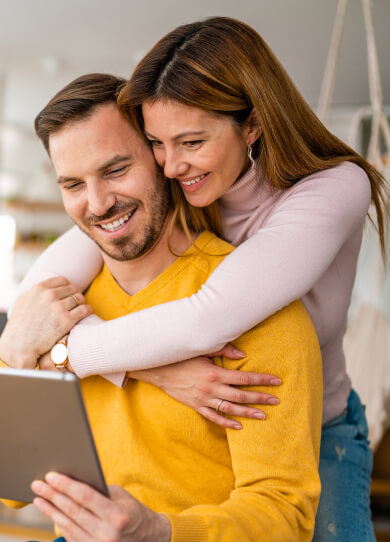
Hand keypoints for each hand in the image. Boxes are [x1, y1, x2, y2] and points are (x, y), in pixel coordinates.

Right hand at [0, 277, 91, 368]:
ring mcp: (59, 307)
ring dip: (82, 302)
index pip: (62, 280)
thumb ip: (35, 292)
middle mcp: (49, 295)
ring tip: (81, 307)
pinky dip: (88, 310)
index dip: (68, 286)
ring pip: (79, 298)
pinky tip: (88, 311)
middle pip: (72, 289)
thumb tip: (46, 287)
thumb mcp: (23, 302)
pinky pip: (84, 310)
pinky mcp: (66, 320)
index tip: (69, 292)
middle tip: (76, 302)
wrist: (20, 345)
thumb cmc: (20, 325)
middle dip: (75, 295)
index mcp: (39, 289)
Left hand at [31, 472, 170, 541]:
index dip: (66, 486)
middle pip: (72, 511)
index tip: (51, 476)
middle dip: (53, 495)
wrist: (148, 539)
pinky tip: (51, 512)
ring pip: (68, 525)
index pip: (85, 497)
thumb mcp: (122, 497)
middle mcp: (106, 534)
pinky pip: (71, 536)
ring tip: (39, 498)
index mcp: (116, 516)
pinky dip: (60, 523)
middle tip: (38, 484)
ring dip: (51, 510)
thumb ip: (100, 491)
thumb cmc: (134, 513)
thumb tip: (74, 481)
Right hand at [129, 344, 280, 429]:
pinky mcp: (196, 406)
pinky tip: (239, 426)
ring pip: (230, 408)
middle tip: (276, 400)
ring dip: (248, 412)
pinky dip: (227, 422)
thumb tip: (243, 355)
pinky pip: (214, 417)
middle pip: (241, 395)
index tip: (276, 381)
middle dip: (260, 397)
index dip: (261, 380)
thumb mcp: (202, 350)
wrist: (158, 370)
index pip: (244, 378)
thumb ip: (223, 350)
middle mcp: (211, 388)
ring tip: (263, 415)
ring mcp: (204, 399)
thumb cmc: (181, 356)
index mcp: (215, 373)